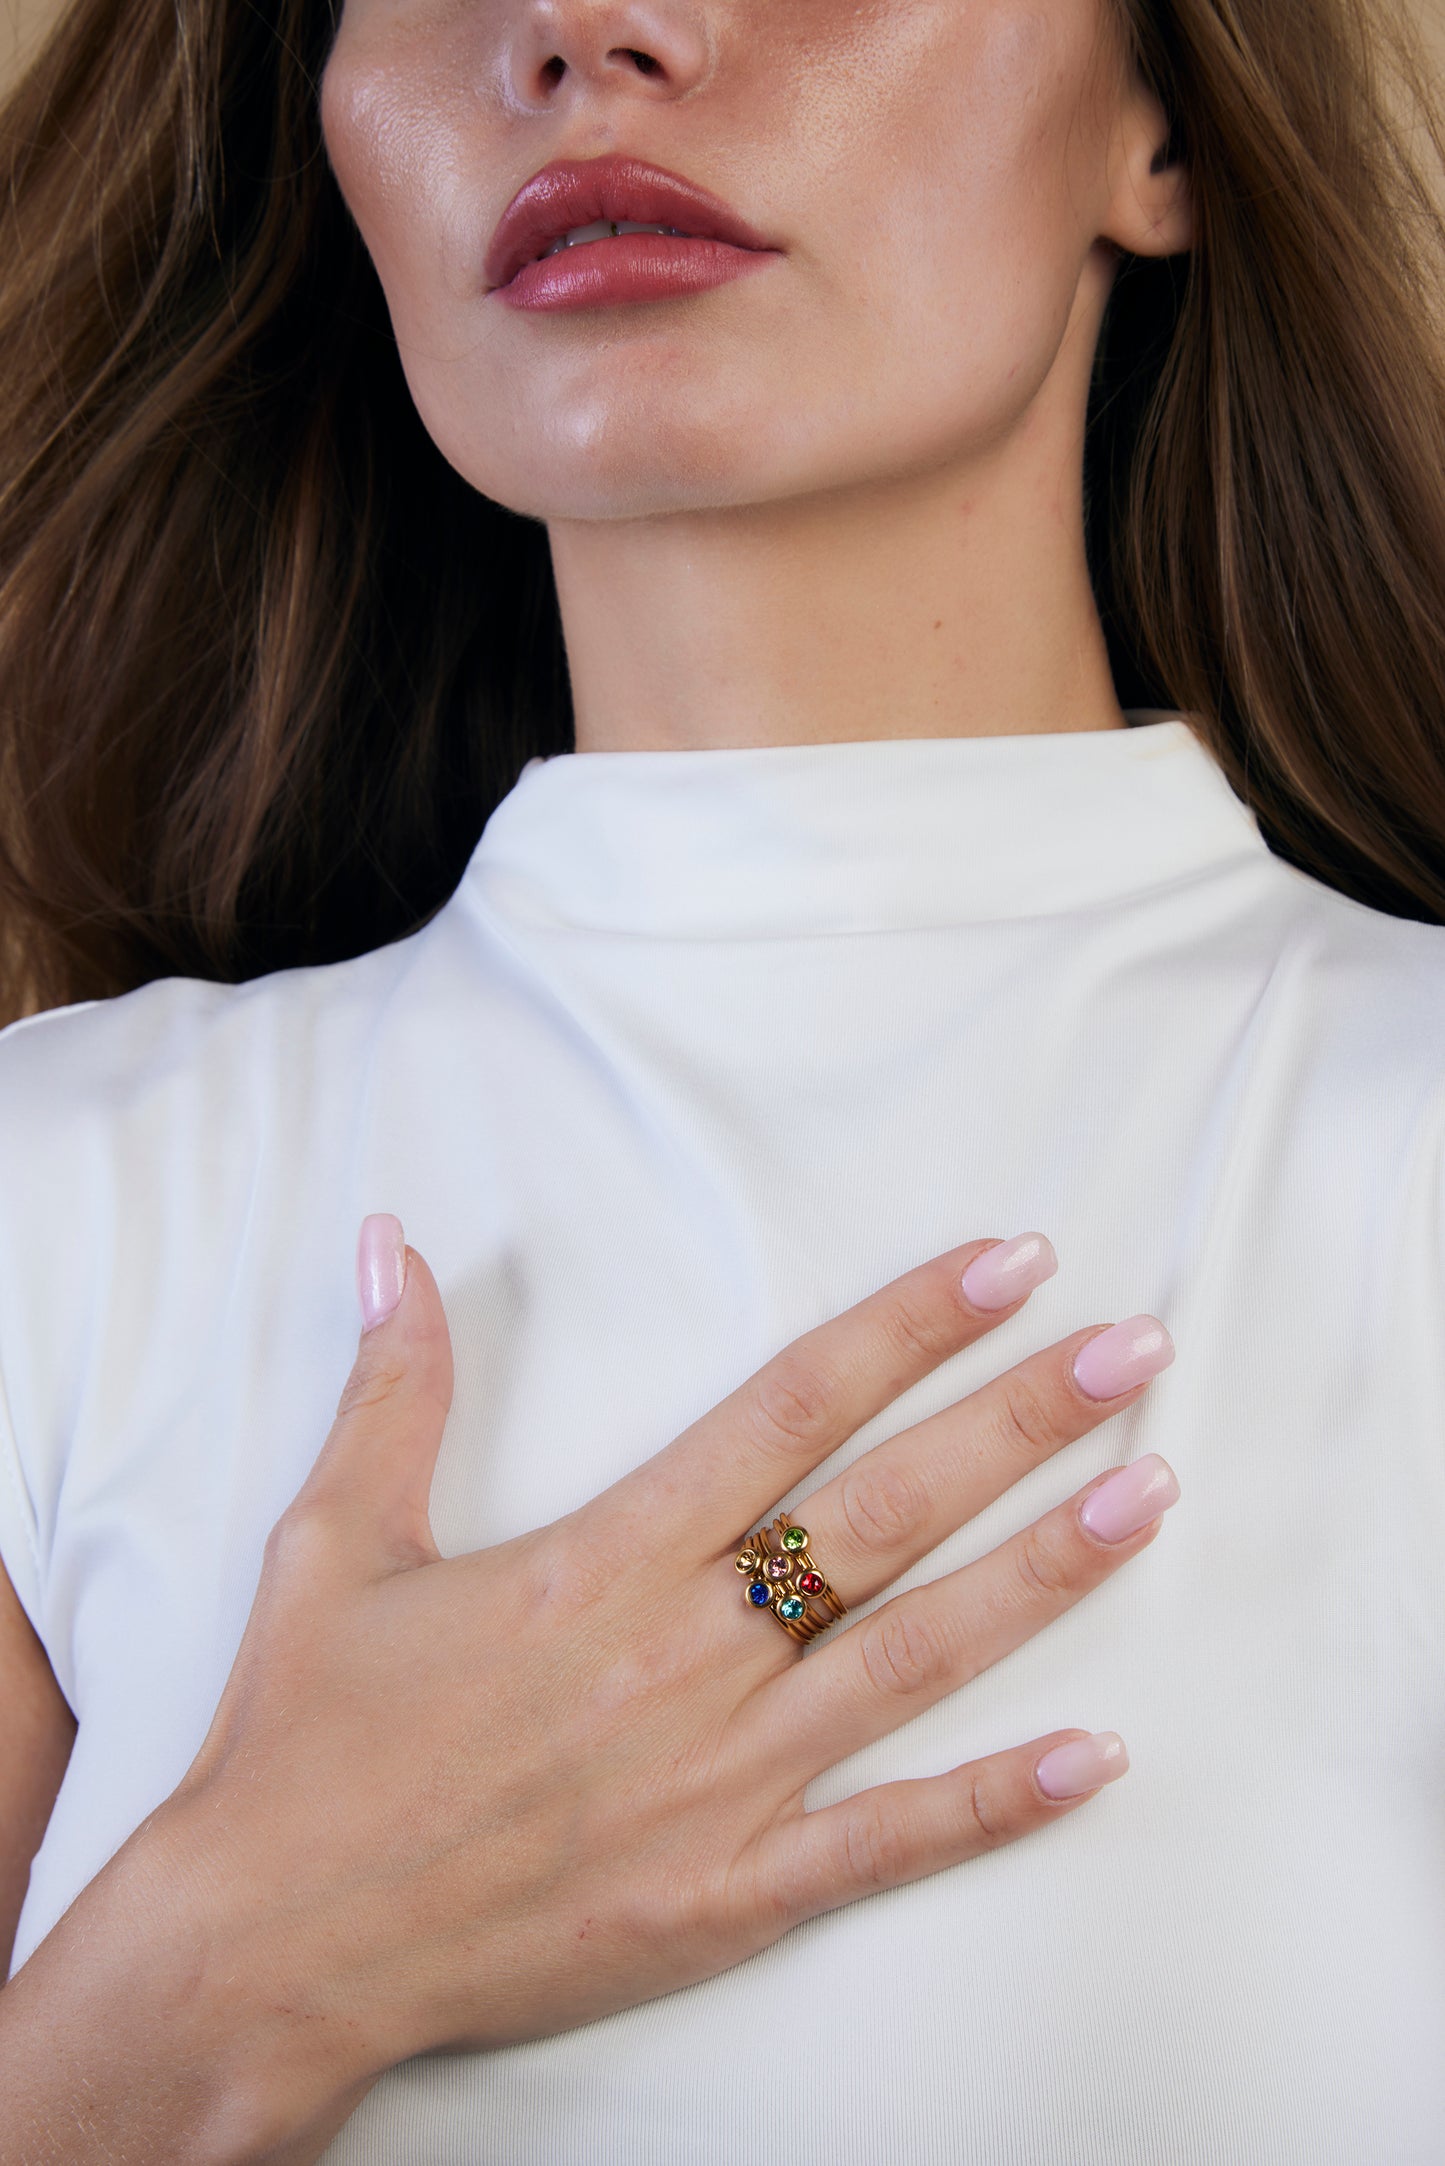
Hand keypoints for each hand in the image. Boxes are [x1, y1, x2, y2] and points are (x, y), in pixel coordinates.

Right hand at [156, 1219, 1176, 2111]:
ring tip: (1147, 1497)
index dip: (905, 1327)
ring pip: (913, 1657)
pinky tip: (1099, 1757)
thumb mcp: (333, 1542)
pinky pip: (886, 1844)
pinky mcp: (725, 1895)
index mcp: (599, 1560)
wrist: (268, 1946)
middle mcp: (680, 1657)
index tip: (1005, 1266)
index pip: (788, 1410)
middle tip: (1130, 1350)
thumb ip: (393, 1387)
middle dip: (1017, 1422)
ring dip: (1041, 1575)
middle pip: (884, 1513)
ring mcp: (717, 1782)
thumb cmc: (302, 1742)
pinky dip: (996, 1803)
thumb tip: (392, 1244)